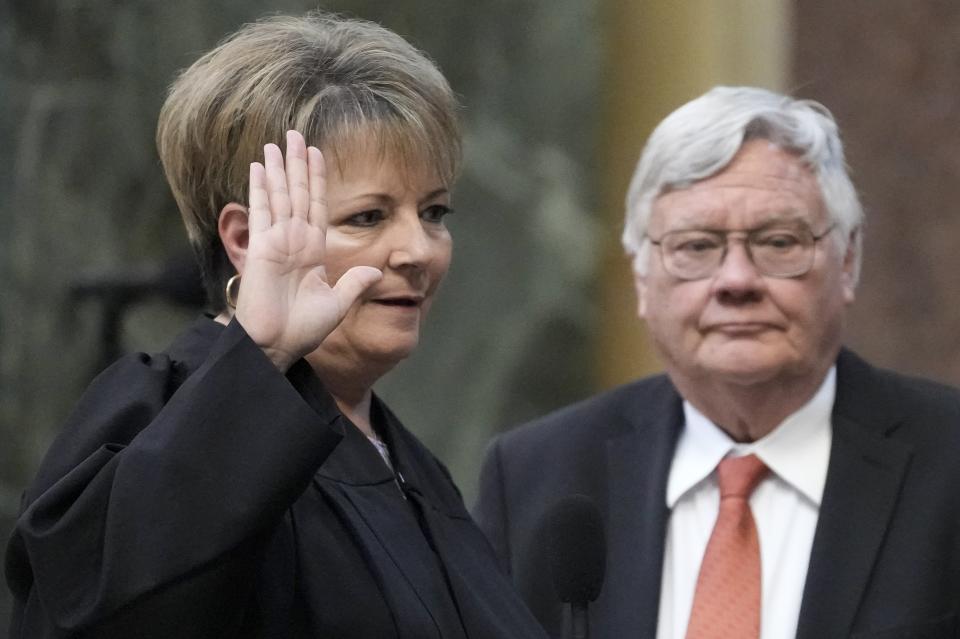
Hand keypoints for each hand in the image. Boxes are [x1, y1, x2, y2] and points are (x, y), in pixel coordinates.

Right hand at [234, 130, 381, 370]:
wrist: (276, 346)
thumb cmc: (302, 330)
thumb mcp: (337, 304)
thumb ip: (355, 285)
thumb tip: (378, 272)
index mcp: (312, 250)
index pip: (317, 205)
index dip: (317, 179)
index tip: (317, 153)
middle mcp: (294, 241)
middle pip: (298, 193)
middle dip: (297, 163)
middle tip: (295, 133)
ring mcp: (276, 242)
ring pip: (280, 195)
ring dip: (278, 168)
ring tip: (277, 141)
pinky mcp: (261, 248)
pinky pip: (261, 211)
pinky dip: (260, 188)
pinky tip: (258, 166)